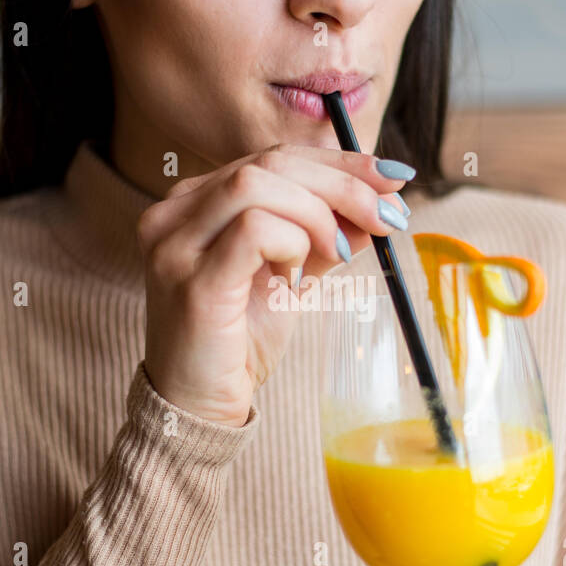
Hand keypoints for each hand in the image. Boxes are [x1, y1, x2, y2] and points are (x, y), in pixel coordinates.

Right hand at [136, 143, 412, 426]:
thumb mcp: (292, 276)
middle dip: (343, 183)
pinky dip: (292, 242)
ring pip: (257, 184)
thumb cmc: (238, 344)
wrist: (198, 408)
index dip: (337, 162)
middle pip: (269, 162)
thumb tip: (382, 204)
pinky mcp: (192, 280)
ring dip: (317, 214)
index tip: (392, 178)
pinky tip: (297, 278)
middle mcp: (173, 214)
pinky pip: (253, 229)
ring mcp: (175, 244)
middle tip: (389, 216)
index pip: (272, 157)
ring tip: (337, 255)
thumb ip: (326, 236)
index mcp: (193, 203)